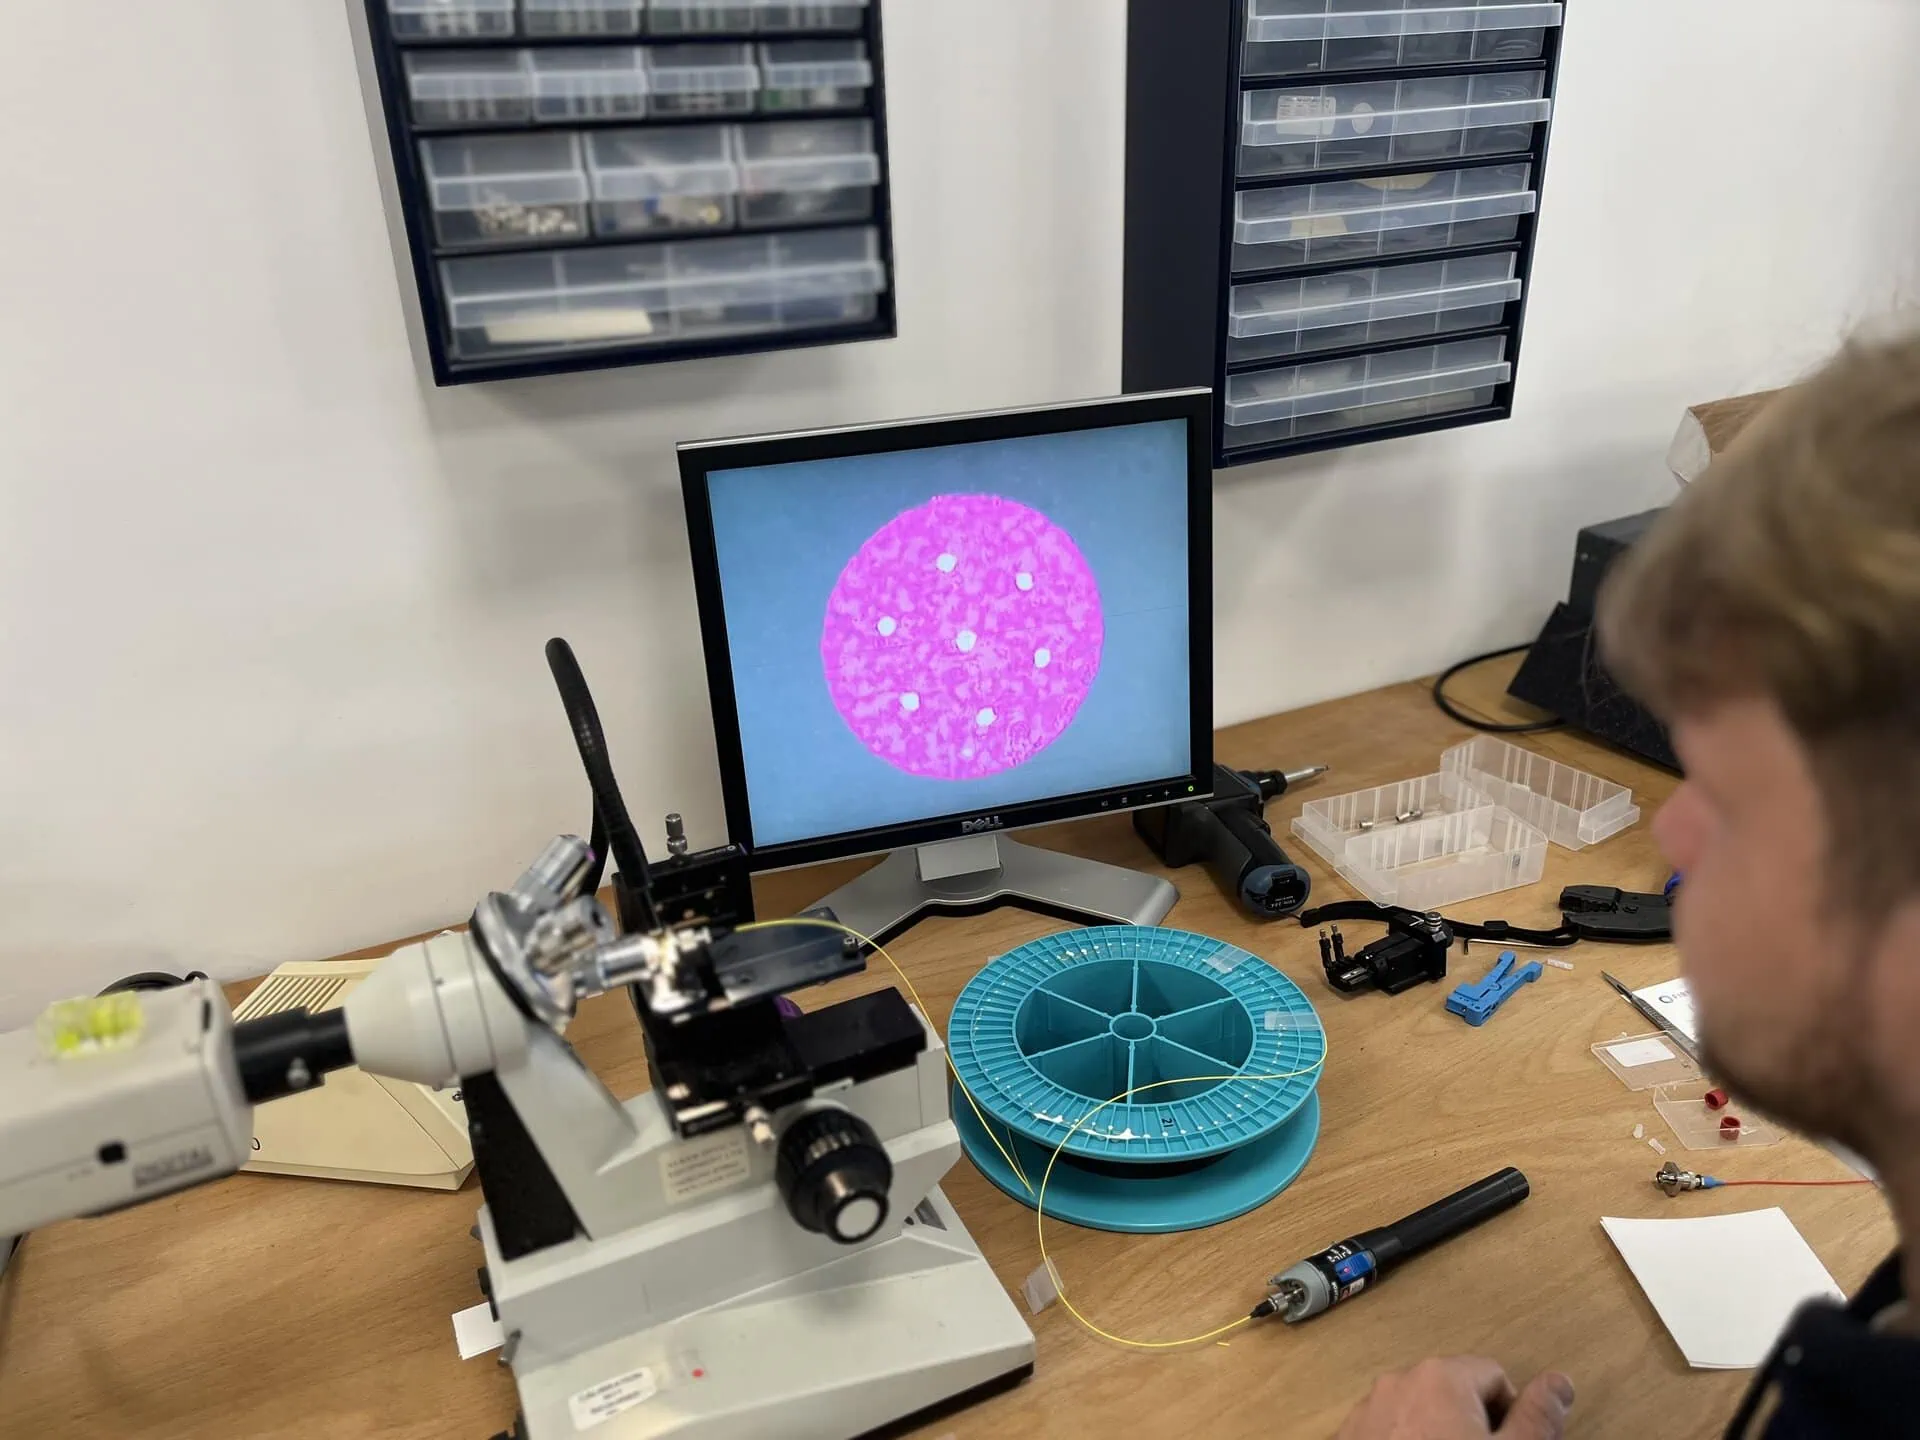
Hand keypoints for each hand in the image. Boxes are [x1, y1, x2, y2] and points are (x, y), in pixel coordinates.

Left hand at [1337, 1357, 1575, 1439]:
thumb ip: (1538, 1418)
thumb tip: (1560, 1381)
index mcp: (1441, 1377)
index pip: (1494, 1378)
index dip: (1510, 1417)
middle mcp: (1397, 1382)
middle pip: (1453, 1395)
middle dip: (1471, 1429)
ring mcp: (1365, 1412)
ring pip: (1419, 1417)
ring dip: (1437, 1439)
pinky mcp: (1346, 1439)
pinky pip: (1388, 1434)